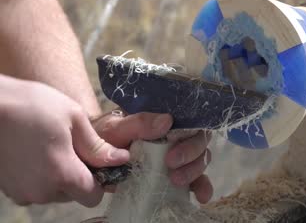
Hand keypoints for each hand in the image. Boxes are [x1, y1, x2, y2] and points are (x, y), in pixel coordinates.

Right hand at [0, 75, 129, 206]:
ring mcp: (21, 191)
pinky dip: (40, 175)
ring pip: (54, 192)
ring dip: (59, 175)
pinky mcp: (8, 188)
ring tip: (52, 145)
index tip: (99, 161)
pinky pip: (34, 188)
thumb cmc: (31, 105)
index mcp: (62, 174)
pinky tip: (36, 151)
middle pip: (74, 194)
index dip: (101, 181)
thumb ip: (97, 146)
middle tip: (74, 146)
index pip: (93, 197)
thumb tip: (122, 159)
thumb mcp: (73, 118)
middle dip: (79, 175)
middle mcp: (41, 191)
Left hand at [92, 111, 213, 202]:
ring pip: (201, 159)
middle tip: (171, 164)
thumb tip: (167, 120)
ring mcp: (179, 156)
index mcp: (167, 120)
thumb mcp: (116, 127)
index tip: (171, 152)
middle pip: (200, 141)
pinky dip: (202, 187)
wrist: (91, 158)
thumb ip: (138, 123)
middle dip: (191, 154)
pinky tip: (201, 196)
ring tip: (176, 181)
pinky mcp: (177, 174)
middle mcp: (178, 136)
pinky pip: (197, 179)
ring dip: (195, 171)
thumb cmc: (104, 137)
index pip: (192, 121)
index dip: (190, 136)